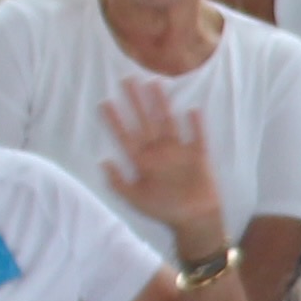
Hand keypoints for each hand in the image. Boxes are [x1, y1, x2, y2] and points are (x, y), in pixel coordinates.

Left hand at [100, 81, 225, 249]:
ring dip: (161, 104)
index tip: (104, 102)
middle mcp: (158, 152)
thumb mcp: (136, 199)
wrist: (195, 220)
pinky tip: (192, 110)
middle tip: (126, 80)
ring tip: (154, 84)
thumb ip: (118, 182)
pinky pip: (197, 137)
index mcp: (142, 162)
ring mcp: (178, 151)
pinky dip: (195, 125)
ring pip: (167, 122)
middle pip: (144, 122)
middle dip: (135, 102)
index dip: (115, 121)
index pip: (125, 137)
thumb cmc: (164, 210)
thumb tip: (103, 162)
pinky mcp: (198, 155)